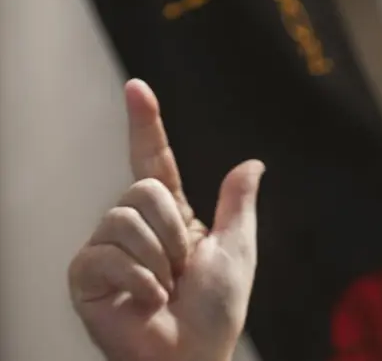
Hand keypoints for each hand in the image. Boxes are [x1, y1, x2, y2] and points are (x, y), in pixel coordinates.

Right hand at [68, 79, 264, 360]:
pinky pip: (106, 253)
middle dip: (174, 230)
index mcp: (170, 217)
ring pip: (125, 216)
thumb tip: (253, 162)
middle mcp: (134, 226)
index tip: (137, 88)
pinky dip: (139, 280)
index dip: (146, 125)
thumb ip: (238, 204)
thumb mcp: (236, 249)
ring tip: (164, 287)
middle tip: (181, 268)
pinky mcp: (86, 276)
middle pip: (144, 188)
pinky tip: (146, 300)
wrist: (193, 355)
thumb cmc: (216, 311)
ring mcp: (106, 249)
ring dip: (159, 258)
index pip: (154, 161)